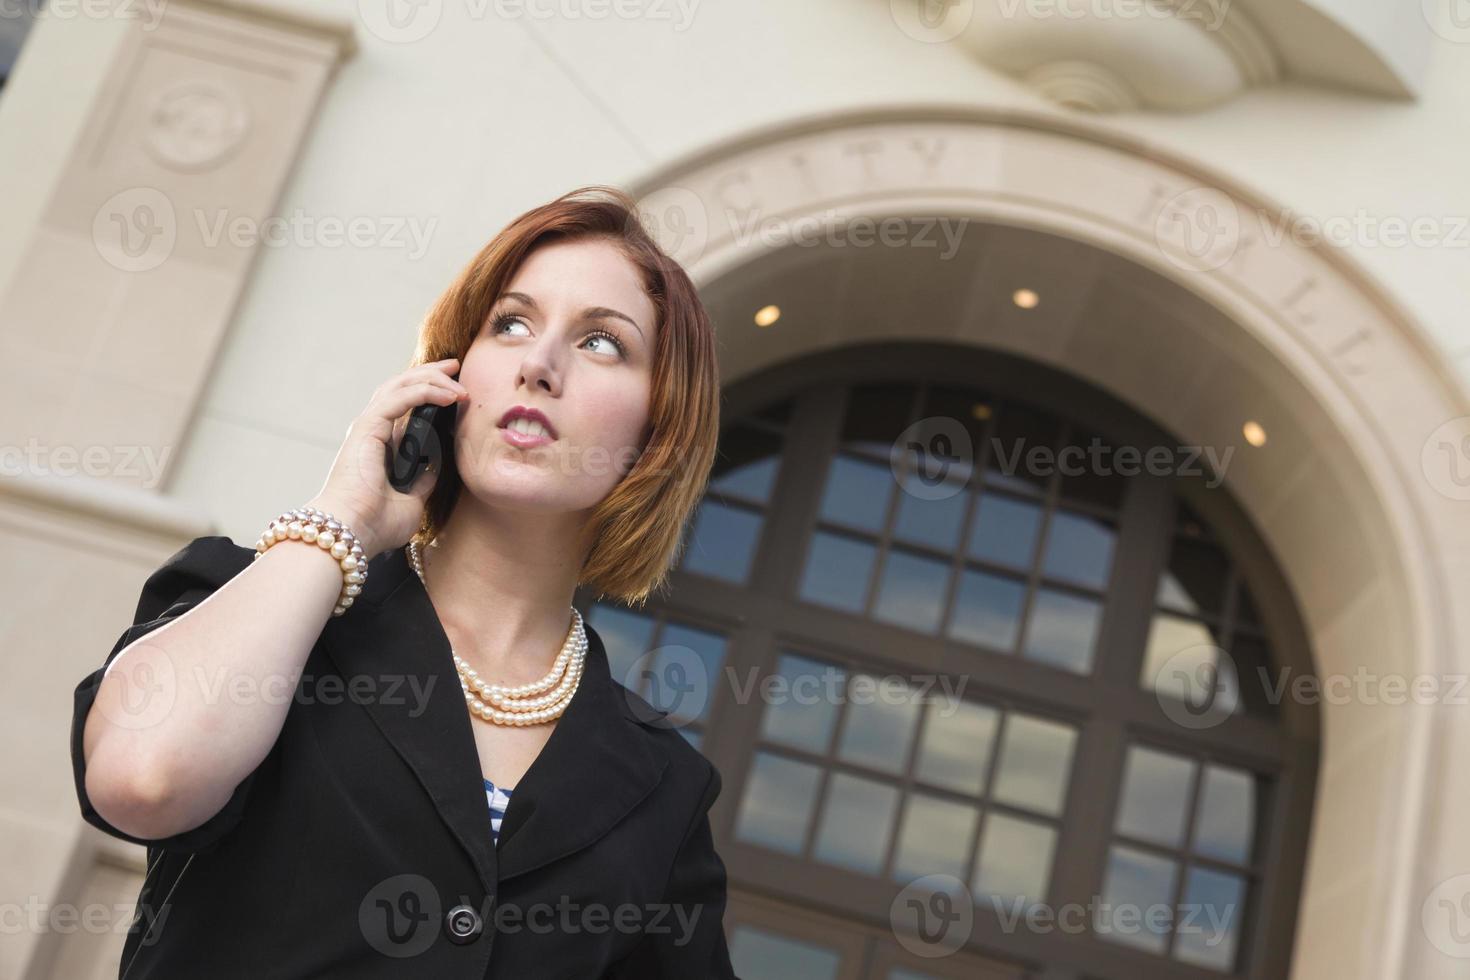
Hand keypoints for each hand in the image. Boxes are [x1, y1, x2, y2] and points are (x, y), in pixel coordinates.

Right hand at [307, 357, 468, 555]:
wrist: (353, 533)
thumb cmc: (376, 524)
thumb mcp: (412, 500)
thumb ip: (422, 481)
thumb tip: (435, 466)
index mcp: (380, 445)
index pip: (405, 406)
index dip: (429, 392)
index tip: (455, 390)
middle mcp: (372, 431)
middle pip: (401, 388)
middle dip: (430, 373)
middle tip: (456, 368)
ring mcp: (368, 427)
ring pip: (400, 386)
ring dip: (431, 378)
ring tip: (457, 377)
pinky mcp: (368, 428)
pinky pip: (400, 398)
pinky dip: (425, 391)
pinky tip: (449, 394)